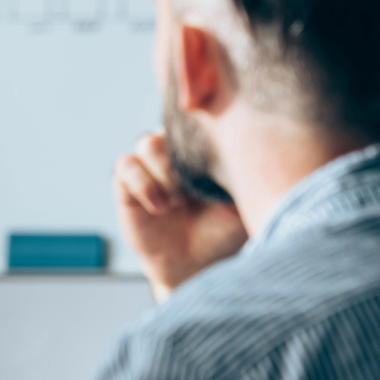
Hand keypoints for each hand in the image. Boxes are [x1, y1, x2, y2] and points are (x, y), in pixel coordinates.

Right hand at [114, 132, 247, 300]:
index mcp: (204, 146)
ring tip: (178, 202)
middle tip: (197, 185)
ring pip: (148, 143)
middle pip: (172, 125)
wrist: (198, 265)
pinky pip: (126, 167)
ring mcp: (150, 167)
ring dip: (164, 172)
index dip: (202, 120)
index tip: (215, 148)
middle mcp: (175, 151)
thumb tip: (253, 139)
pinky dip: (144, 184)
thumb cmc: (225, 231)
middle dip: (183, 154)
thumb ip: (246, 167)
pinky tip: (160, 207)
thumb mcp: (246, 197)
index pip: (199, 114)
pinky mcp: (127, 186)